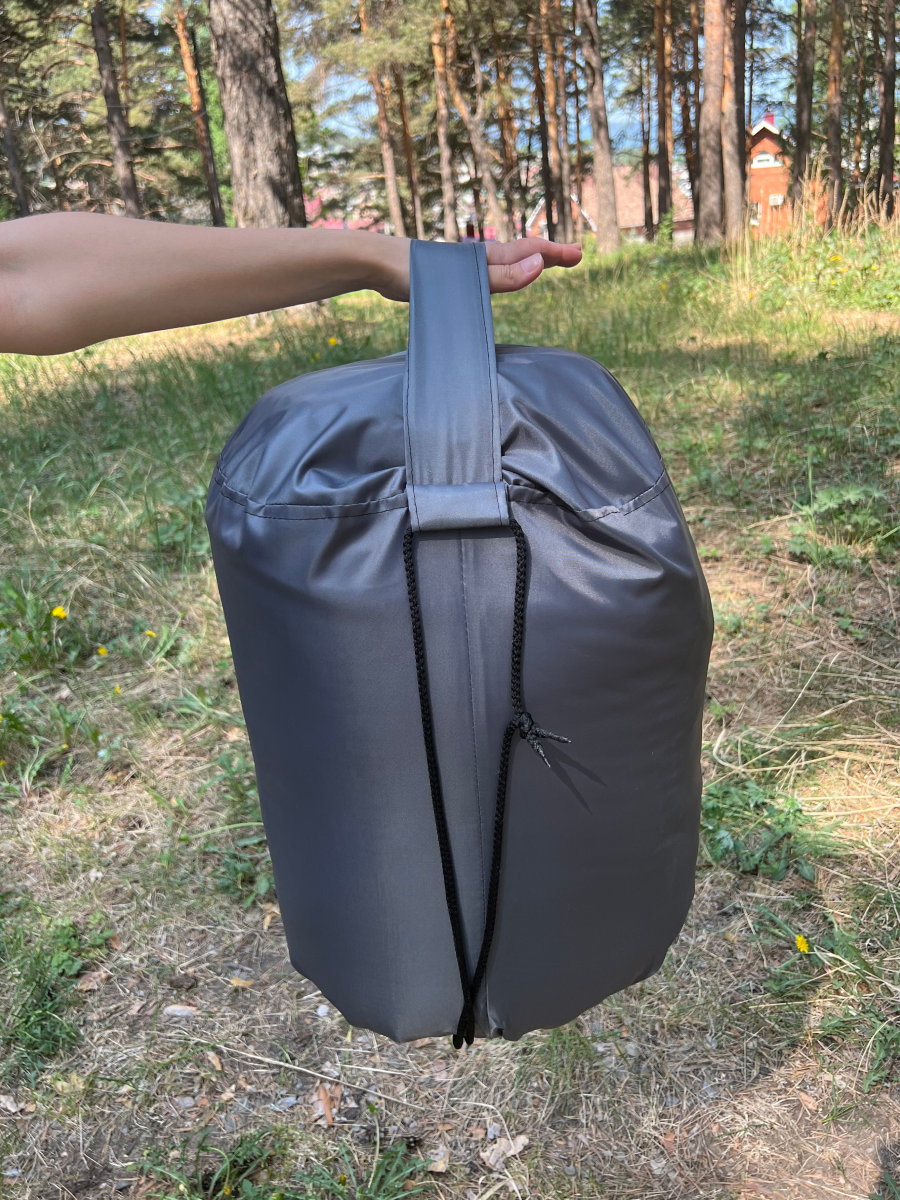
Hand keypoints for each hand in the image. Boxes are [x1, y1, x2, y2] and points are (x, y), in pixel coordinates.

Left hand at [375, 236, 581, 301]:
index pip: (530, 252)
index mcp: (486, 258)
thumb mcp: (464, 278)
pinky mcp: (449, 276)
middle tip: (572, 256)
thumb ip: (501, 276)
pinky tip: (496, 279)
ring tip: (542, 264)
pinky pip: (486, 273)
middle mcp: (479, 259)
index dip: (555, 254)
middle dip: (548, 255)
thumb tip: (538, 264)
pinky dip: (503, 272)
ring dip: (526, 262)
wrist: (376, 264)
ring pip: (503, 262)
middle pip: (521, 254)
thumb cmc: (416, 272)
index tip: (579, 254)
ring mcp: (464, 266)